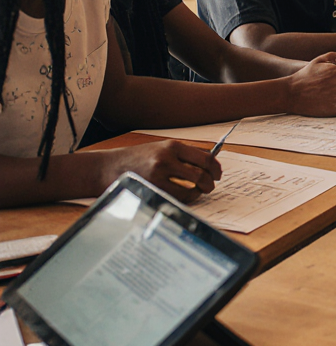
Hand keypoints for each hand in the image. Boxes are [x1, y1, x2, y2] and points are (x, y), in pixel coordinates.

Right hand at [102, 140, 221, 203]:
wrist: (107, 167)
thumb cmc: (136, 159)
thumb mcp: (160, 148)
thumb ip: (182, 155)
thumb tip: (208, 164)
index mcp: (172, 146)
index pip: (205, 157)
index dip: (216, 168)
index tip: (218, 174)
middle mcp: (167, 158)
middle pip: (201, 174)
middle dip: (210, 183)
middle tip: (210, 186)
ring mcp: (159, 175)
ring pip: (192, 188)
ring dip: (199, 192)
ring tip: (198, 192)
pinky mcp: (152, 189)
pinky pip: (178, 198)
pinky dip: (186, 199)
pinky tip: (184, 196)